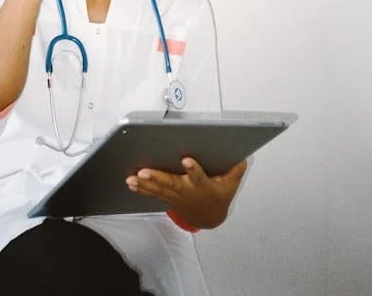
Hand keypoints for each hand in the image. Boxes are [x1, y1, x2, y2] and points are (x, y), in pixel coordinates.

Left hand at [126, 158, 246, 228]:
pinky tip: (131, 183)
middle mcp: (187, 191)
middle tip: (145, 172)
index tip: (187, 161)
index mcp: (203, 186)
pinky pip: (153, 193)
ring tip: (132, 178)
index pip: (199, 177)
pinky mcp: (167, 197)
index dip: (194, 170)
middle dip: (158, 178)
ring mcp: (175, 196)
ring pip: (159, 189)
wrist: (209, 217)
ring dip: (144, 184)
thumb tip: (241, 156)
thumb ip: (235, 169)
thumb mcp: (231, 184)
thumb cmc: (218, 196)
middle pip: (172, 184)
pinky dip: (141, 189)